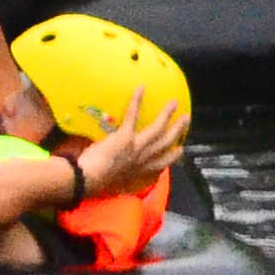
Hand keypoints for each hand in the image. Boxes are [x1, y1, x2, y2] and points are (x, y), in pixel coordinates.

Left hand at [71, 103, 190, 196]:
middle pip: (166, 143)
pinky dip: (136, 100)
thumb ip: (120, 180)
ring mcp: (136, 147)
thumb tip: (116, 181)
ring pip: (158, 128)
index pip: (162, 164)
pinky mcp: (125, 136)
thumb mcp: (114, 186)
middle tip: (185, 119)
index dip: (173, 157)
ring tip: (173, 102)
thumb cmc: (95, 184)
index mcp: (140, 172)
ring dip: (167, 114)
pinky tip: (140, 88)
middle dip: (178, 131)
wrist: (89, 179)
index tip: (180, 149)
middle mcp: (143, 159)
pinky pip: (133, 115)